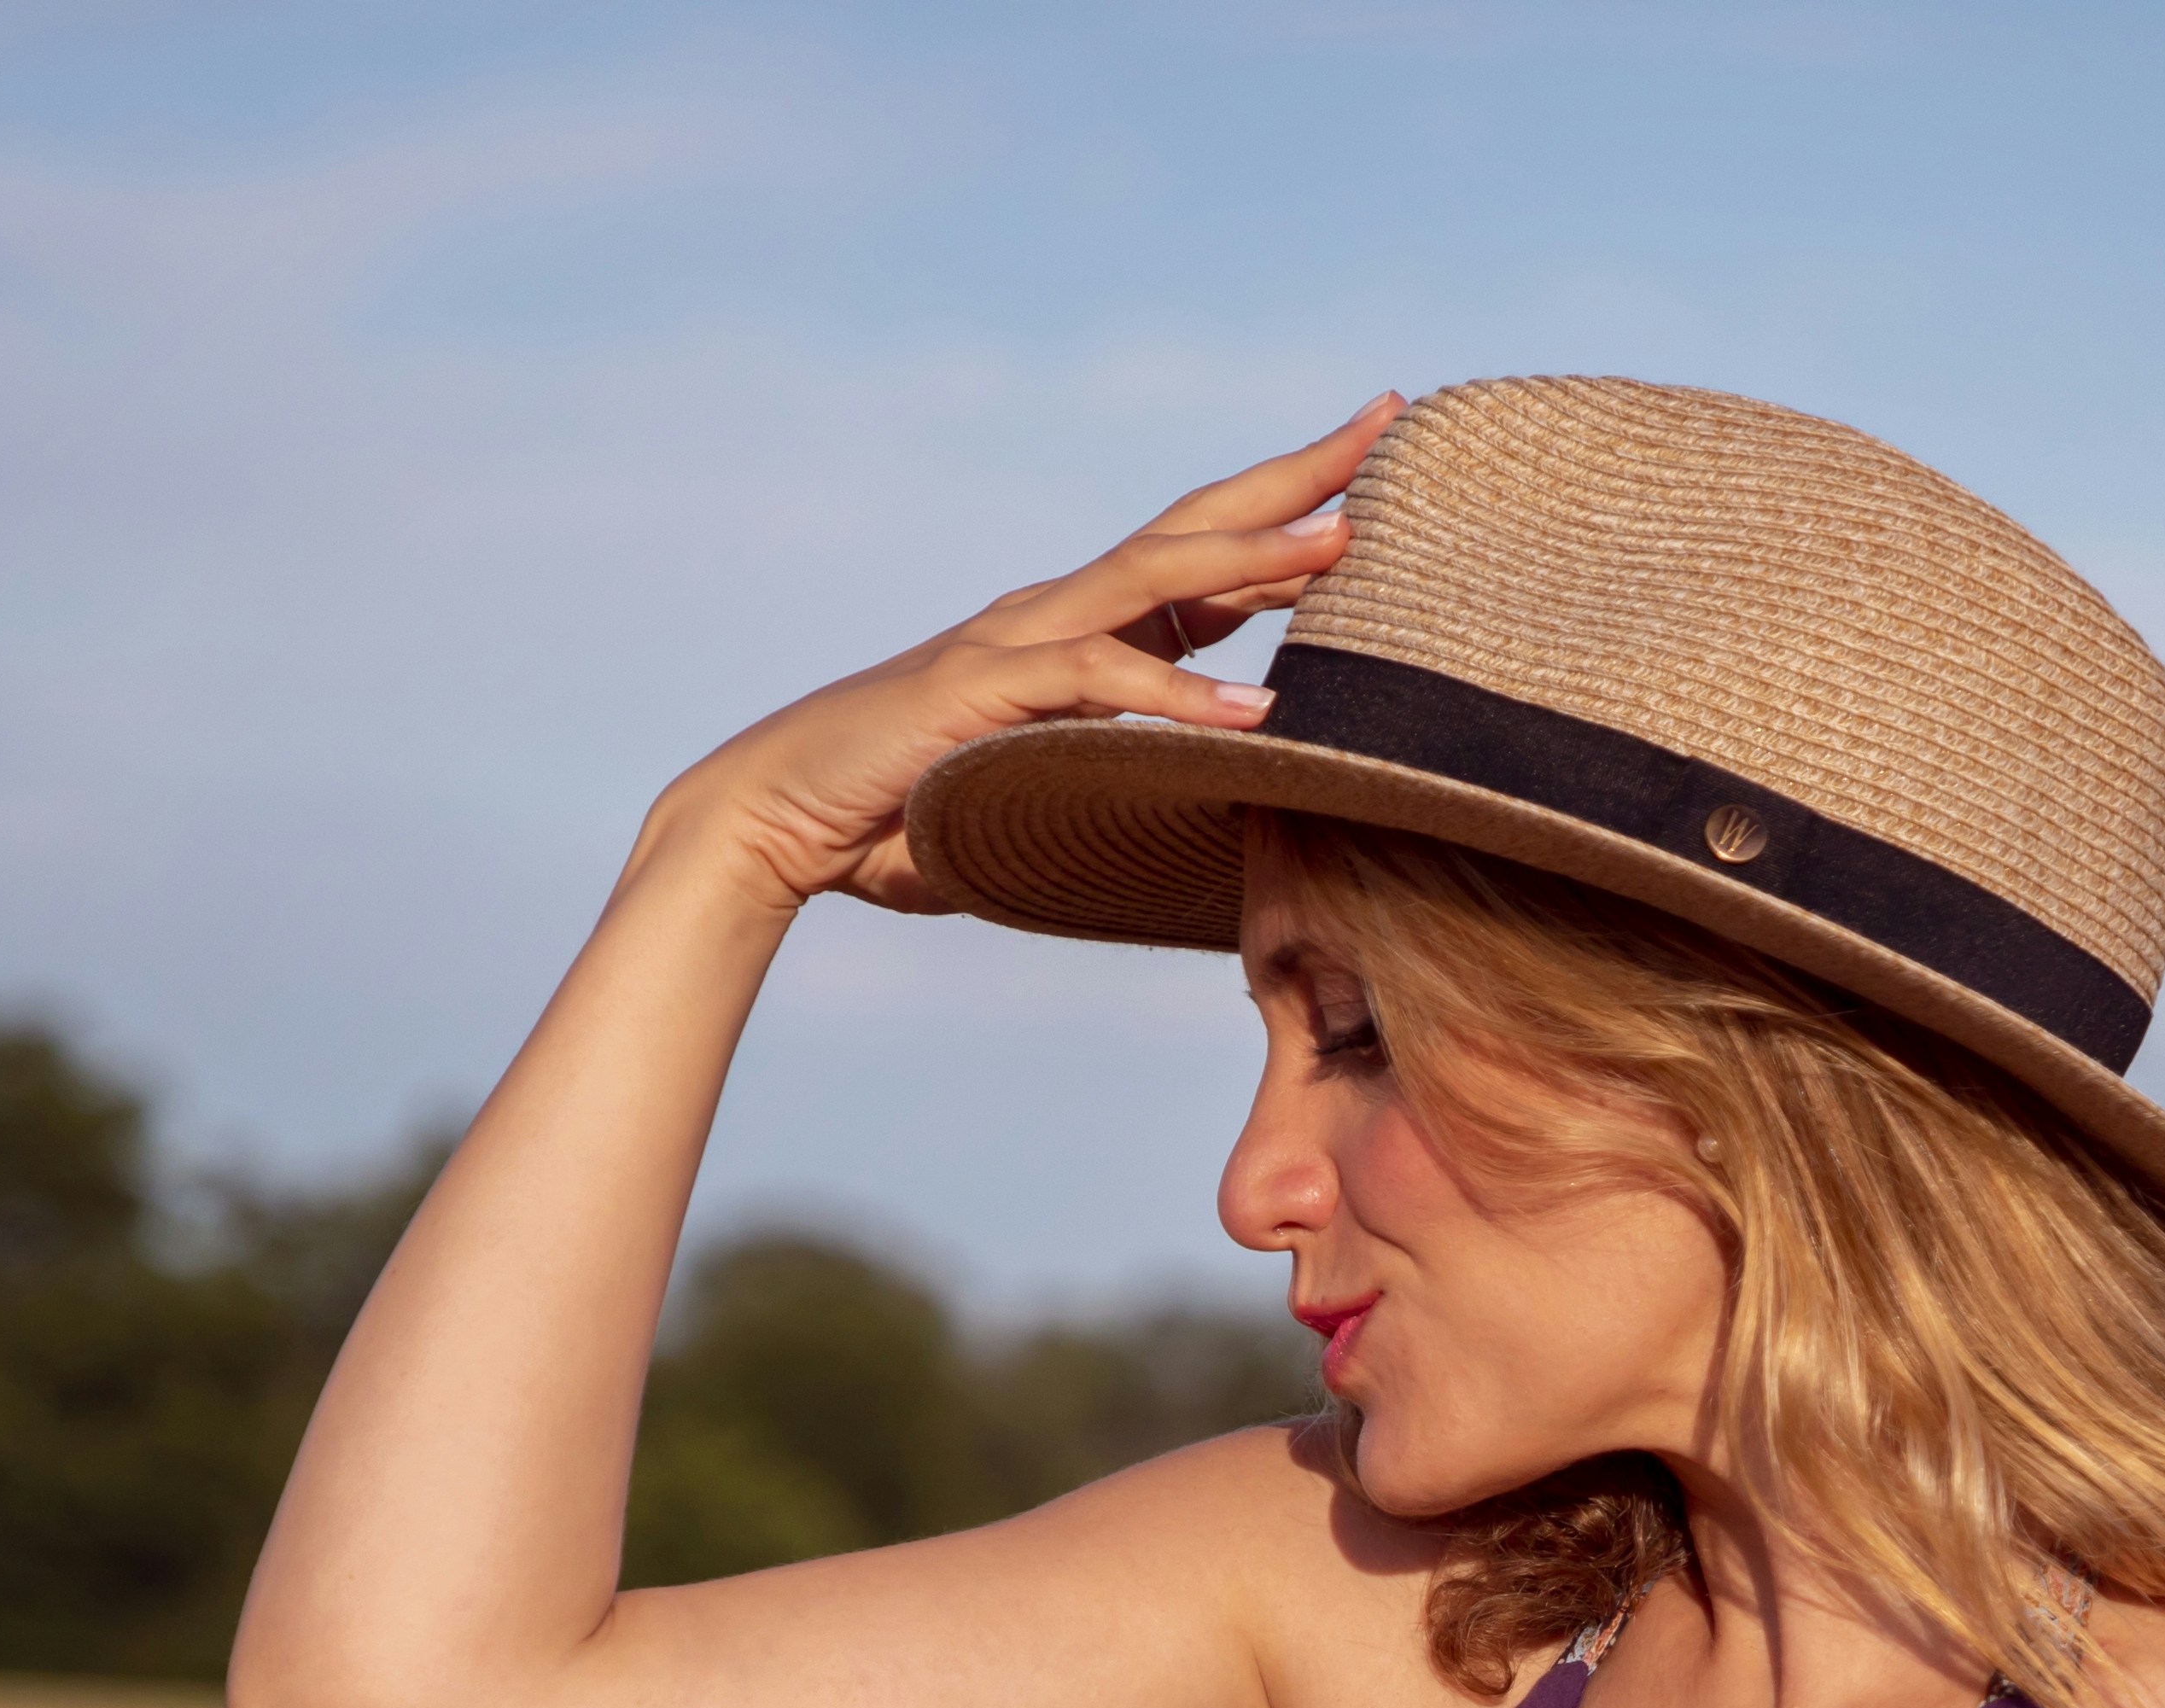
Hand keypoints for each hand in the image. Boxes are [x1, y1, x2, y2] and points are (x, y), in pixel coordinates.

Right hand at [633, 396, 1398, 920]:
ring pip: (1154, 577)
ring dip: (1253, 556)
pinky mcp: (981, 692)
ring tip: (1345, 545)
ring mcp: (1015, 643)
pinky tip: (1254, 715)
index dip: (1287, 516)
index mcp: (1077, 637)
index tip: (1374, 480)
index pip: (1202, 559)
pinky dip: (1178, 697)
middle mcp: (1053, 616)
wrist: (778, 821)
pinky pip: (1096, 681)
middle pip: (1194, 526)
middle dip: (1293, 478)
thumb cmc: (902, 818)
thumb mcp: (1039, 794)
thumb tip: (1191, 823)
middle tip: (1386, 427)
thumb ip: (1109, 785)